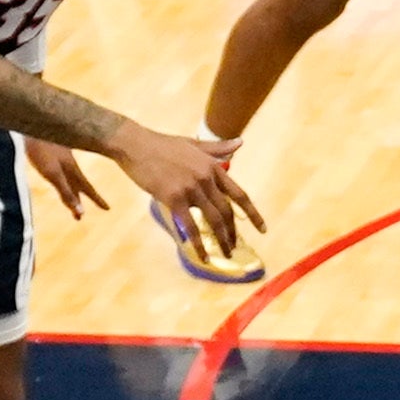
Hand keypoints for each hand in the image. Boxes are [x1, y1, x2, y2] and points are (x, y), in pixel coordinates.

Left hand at [24, 138, 107, 216]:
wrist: (30, 122)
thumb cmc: (40, 149)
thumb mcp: (52, 173)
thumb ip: (66, 191)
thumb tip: (80, 212)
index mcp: (71, 169)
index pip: (86, 188)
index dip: (96, 199)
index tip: (108, 209)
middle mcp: (68, 162)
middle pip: (76, 184)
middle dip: (79, 200)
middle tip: (80, 217)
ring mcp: (60, 155)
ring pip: (69, 176)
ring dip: (70, 190)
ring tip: (70, 200)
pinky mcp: (51, 148)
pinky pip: (61, 168)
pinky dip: (63, 176)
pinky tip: (60, 172)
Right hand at [108, 124, 262, 254]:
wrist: (136, 145)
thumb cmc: (163, 145)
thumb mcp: (194, 144)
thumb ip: (217, 149)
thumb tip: (240, 143)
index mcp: (213, 167)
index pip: (239, 194)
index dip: (252, 213)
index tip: (262, 229)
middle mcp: (207, 178)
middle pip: (227, 211)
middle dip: (233, 232)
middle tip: (234, 248)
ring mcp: (192, 188)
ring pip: (213, 219)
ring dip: (221, 240)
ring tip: (225, 254)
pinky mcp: (174, 198)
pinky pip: (190, 225)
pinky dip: (198, 243)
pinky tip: (202, 255)